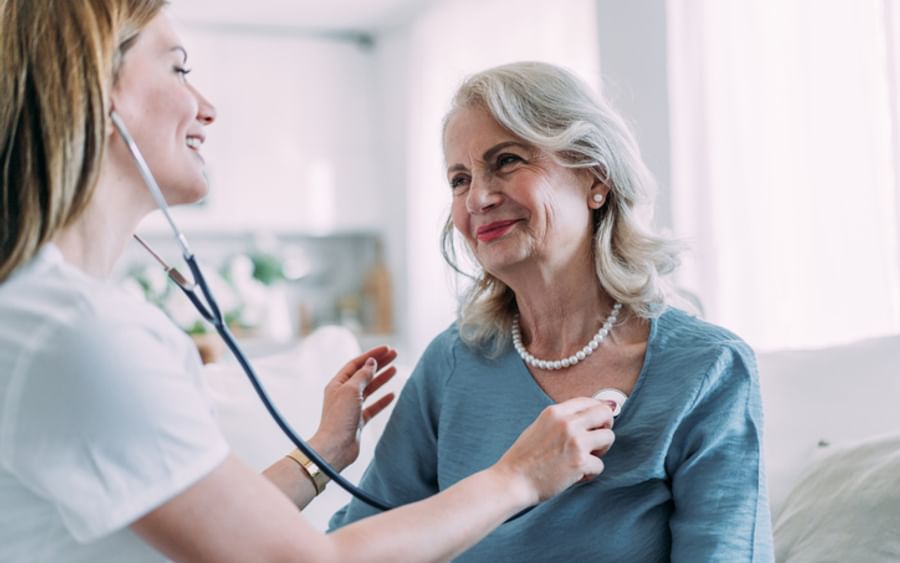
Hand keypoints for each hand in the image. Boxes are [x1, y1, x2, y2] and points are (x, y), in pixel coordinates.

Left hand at [308, 346, 397, 470]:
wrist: (336, 448)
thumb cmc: (339, 419)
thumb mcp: (351, 391)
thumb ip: (362, 375)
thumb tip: (370, 362)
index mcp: (338, 384)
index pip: (356, 364)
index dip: (371, 355)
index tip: (386, 348)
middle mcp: (344, 394)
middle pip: (364, 374)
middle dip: (379, 363)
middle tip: (394, 354)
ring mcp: (351, 407)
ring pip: (369, 389)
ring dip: (382, 378)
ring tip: (395, 369)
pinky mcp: (358, 421)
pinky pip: (372, 407)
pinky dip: (382, 400)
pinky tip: (392, 394)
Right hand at [493, 397, 614, 504]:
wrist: (514, 480)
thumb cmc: (524, 458)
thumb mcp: (540, 426)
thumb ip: (562, 420)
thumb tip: (588, 416)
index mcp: (555, 412)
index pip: (588, 401)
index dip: (598, 410)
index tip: (600, 420)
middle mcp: (567, 423)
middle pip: (605, 413)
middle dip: (605, 427)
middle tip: (596, 440)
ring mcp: (575, 441)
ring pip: (609, 437)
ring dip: (600, 450)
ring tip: (584, 458)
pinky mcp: (580, 462)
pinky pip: (600, 465)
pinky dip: (590, 473)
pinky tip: (575, 475)